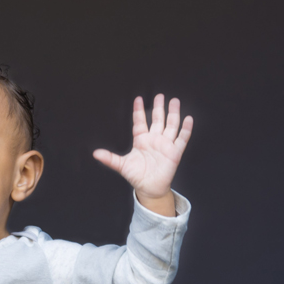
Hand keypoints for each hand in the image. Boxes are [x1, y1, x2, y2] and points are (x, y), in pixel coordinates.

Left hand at [93, 94, 192, 213]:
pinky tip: (188, 119)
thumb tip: (95, 154)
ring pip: (171, 125)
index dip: (139, 110)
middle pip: (157, 119)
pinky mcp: (175, 152)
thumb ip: (110, 158)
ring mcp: (165, 145)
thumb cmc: (136, 176)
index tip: (138, 98)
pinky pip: (182, 139)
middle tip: (160, 95)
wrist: (149, 188)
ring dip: (173, 114)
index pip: (140, 121)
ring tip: (174, 101)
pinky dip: (185, 129)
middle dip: (159, 107)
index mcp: (141, 140)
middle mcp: (154, 139)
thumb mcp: (121, 165)